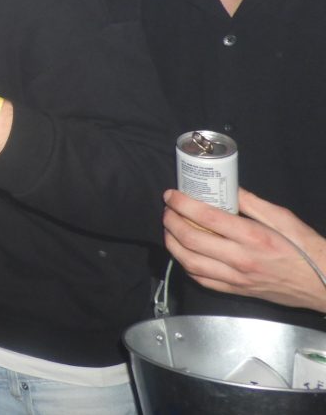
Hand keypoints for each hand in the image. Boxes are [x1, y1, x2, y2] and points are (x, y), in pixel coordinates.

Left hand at [164, 188, 325, 312]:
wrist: (324, 285)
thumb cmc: (306, 249)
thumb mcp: (283, 217)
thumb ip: (252, 202)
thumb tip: (227, 187)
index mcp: (252, 237)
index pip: (206, 217)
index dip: (182, 203)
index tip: (171, 194)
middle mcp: (240, 259)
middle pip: (191, 240)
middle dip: (171, 221)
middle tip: (167, 210)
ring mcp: (237, 278)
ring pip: (190, 263)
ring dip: (173, 244)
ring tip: (169, 229)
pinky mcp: (237, 291)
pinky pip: (202, 280)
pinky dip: (186, 265)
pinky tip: (184, 253)